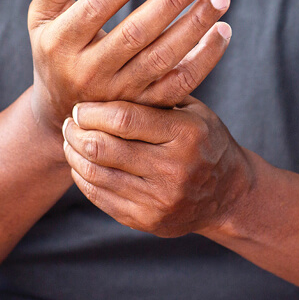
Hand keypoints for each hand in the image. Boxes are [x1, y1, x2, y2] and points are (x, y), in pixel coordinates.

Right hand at [28, 0, 230, 131]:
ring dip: (194, 26)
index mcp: (63, 45)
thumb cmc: (56, 56)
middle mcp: (92, 72)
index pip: (96, 9)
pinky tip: (221, 32)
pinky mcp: (146, 106)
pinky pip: (180, 83)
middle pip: (137, 33)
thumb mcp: (43, 21)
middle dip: (171, 2)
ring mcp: (122, 93)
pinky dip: (204, 59)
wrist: (66, 113)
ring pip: (164, 58)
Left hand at [62, 97, 249, 237]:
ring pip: (96, 174)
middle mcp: (174, 169)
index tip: (80, 108)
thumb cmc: (206, 143)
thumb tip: (111, 79)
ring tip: (72, 142)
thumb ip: (159, 97)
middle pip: (104, 148)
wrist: (228, 194)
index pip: (124, 119)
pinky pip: (101, 198)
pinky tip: (82, 165)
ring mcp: (161, 199)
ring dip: (75, 155)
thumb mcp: (195, 112)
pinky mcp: (149, 220)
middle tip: (70, 123)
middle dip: (76, 132)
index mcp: (187, 134)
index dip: (92, 112)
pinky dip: (84, 178)